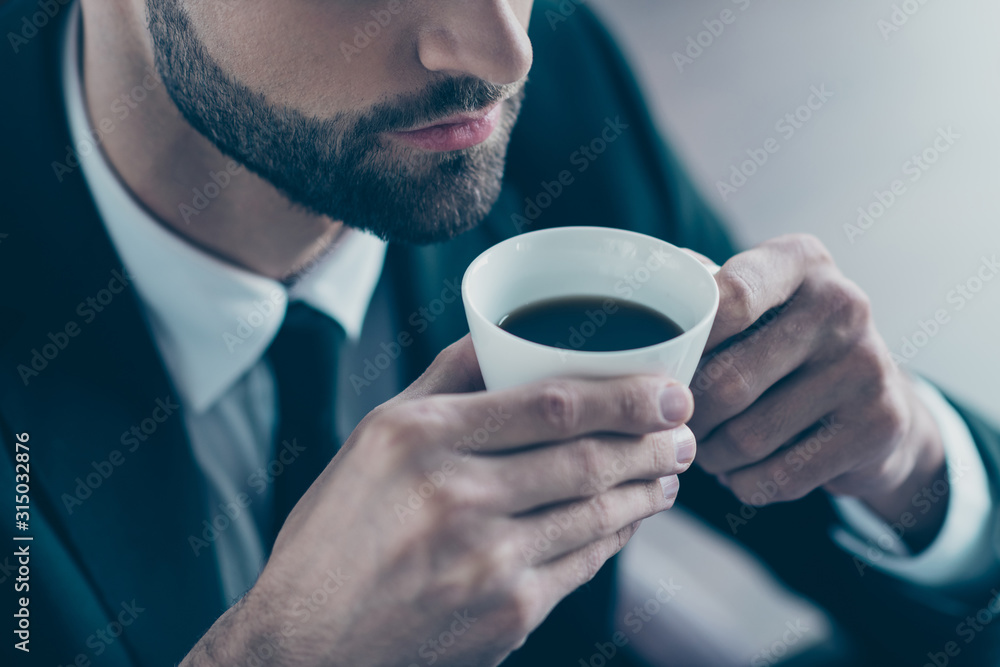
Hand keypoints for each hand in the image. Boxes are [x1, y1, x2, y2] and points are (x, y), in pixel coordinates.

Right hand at [182, 336, 695, 666]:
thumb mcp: (372, 438)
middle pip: (588, 458)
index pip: (551, 404)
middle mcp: (457, 496)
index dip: (626, 395)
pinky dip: (616, 535)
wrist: (307, 640)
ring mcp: (487, 560)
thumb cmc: (338, 530)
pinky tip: (628, 517)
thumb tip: (500, 335)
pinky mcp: (508, 613)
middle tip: (685, 431)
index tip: (670, 389)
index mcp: (422, 438)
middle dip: (654, 441)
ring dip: (646, 489)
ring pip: (597, 513)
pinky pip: (584, 564)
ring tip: (668, 472)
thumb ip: (441, 381)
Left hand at [688, 235, 945, 545]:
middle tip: (677, 427)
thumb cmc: (784, 347)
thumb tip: (637, 307)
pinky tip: (741, 472)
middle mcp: (843, 304)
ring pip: (748, 437)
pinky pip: (781, 476)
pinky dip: (746, 484)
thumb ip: (702, 300)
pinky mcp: (879, 424)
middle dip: (690, 417)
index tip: (661, 368)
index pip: (728, 298)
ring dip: (713, 457)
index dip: (684, 341)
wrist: (879, 402)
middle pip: (728, 382)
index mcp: (800, 261)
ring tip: (707, 449)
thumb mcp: (754, 304)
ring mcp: (867, 365)